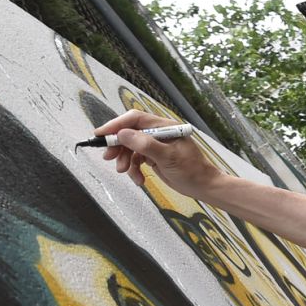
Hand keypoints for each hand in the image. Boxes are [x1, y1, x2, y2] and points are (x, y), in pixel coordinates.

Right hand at [92, 109, 221, 197]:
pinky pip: (136, 160)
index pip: (135, 119)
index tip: (101, 134)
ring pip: (130, 148)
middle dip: (118, 146)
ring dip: (125, 161)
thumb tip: (123, 134)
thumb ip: (145, 145)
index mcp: (164, 126)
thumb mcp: (168, 157)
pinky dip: (134, 169)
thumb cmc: (192, 170)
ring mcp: (156, 145)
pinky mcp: (154, 157)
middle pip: (129, 133)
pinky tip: (139, 179)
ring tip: (126, 172)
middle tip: (109, 158)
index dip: (116, 125)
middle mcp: (158, 133)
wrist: (204, 186)